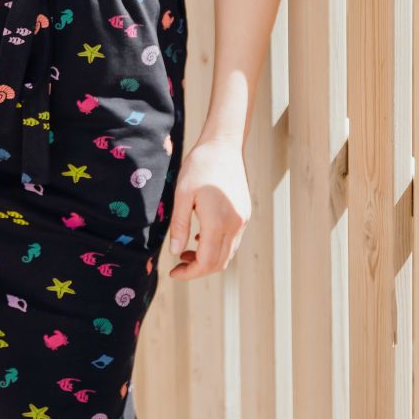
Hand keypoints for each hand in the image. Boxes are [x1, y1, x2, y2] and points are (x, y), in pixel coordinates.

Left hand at [167, 138, 251, 279]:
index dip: (190, 272)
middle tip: (178, 266)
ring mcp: (243, 219)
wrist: (224, 145)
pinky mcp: (244, 213)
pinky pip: (233, 240)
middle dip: (198, 269)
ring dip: (208, 259)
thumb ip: (179, 225)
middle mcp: (235, 224)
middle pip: (220, 262)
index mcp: (219, 221)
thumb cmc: (200, 166)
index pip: (207, 261)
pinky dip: (217, 246)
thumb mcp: (182, 194)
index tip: (173, 272)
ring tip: (186, 252)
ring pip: (228, 253)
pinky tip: (201, 237)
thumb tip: (175, 252)